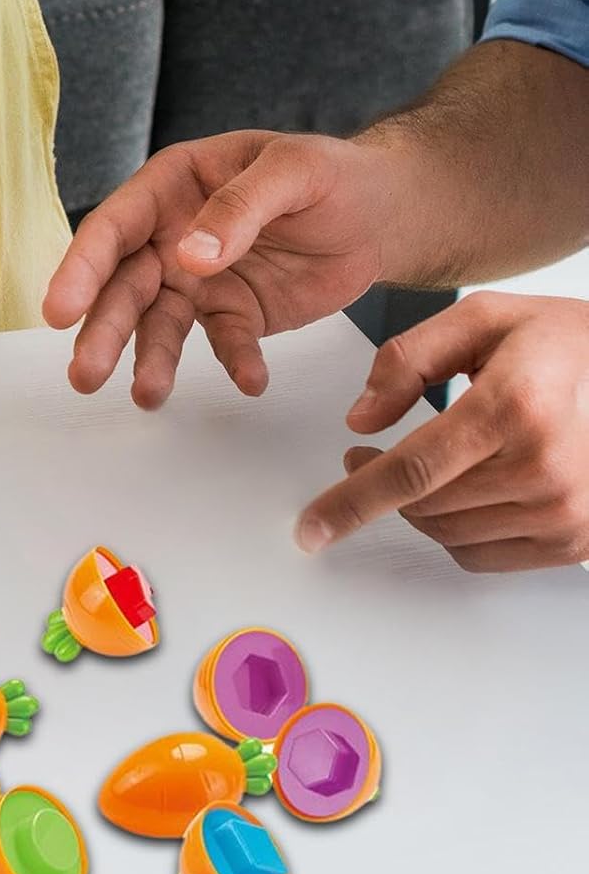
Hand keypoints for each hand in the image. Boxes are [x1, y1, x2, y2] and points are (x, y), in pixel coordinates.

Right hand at [43, 131, 390, 405]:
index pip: (114, 227)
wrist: (383, 212)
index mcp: (172, 187)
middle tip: (85, 375)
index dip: (81, 268)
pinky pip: (223, 344)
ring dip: (150, 361)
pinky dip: (235, 364)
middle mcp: (170, 236)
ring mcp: (196, 281)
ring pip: (158, 325)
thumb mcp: (293, 170)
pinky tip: (251, 381)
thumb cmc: (334, 173)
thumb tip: (189, 256)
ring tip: (149, 396)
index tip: (60, 311)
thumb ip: (240, 208)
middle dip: (102, 331)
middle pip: (123, 287)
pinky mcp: (231, 315)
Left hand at [296, 293, 588, 571]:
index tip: (311, 527)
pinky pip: (479, 556)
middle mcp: (547, 467)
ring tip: (432, 463)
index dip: (352, 502)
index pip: (413, 471)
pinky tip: (465, 490)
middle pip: (423, 506)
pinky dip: (455, 530)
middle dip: (378, 487)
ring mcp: (567, 511)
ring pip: (445, 535)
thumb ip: (408, 358)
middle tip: (368, 455)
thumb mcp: (484, 318)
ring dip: (418, 507)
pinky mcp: (575, 540)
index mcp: (517, 407)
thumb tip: (361, 419)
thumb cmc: (564, 345)